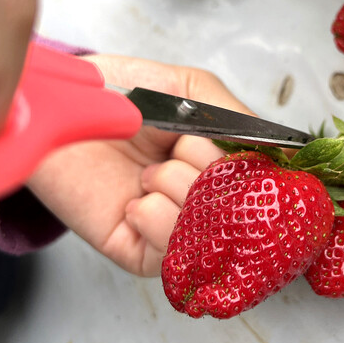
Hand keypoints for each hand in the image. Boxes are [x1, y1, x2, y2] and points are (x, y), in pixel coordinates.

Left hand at [27, 54, 252, 276]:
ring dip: (178, 187)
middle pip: (242, 207)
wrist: (57, 105)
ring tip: (148, 171)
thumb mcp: (189, 89)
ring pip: (208, 229)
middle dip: (209, 166)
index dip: (256, 169)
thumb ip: (236, 118)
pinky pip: (170, 250)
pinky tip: (133, 197)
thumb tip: (286, 152)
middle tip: (175, 145)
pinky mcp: (139, 253)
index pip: (266, 187)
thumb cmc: (118, 92)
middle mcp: (203, 203)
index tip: (238, 150)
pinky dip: (153, 214)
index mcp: (221, 167)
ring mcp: (174, 231)